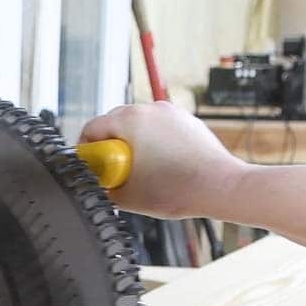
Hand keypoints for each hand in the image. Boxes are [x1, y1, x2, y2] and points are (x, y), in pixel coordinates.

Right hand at [80, 101, 247, 219]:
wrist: (219, 187)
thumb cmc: (179, 189)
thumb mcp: (126, 196)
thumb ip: (103, 187)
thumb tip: (97, 184)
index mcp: (130, 120)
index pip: (91, 128)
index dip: (86, 151)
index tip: (91, 167)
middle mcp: (150, 109)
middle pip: (114, 123)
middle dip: (110, 148)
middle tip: (114, 173)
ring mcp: (170, 112)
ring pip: (138, 125)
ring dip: (132, 145)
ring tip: (140, 172)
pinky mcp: (186, 121)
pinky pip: (159, 129)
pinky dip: (153, 144)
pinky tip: (160, 167)